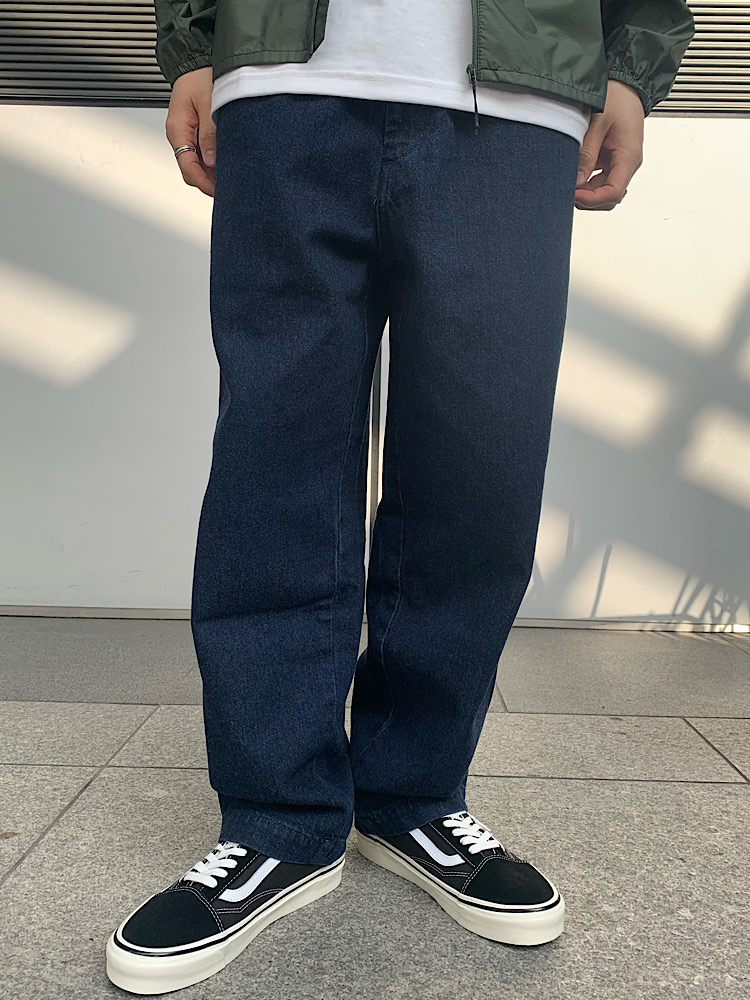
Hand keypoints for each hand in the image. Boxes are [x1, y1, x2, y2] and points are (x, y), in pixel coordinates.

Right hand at [165, 66, 215, 197]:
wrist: (197, 60)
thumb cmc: (200, 75)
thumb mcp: (209, 103)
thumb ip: (209, 133)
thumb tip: (211, 161)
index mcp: (177, 128)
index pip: (186, 166)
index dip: (202, 182)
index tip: (217, 191)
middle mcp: (179, 134)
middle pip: (190, 169)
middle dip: (208, 180)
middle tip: (228, 187)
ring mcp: (186, 134)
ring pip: (197, 163)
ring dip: (211, 172)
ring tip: (231, 176)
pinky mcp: (194, 132)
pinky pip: (201, 153)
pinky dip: (213, 161)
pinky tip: (226, 162)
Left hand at [575, 79, 643, 210]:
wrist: (626, 83)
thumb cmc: (617, 97)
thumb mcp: (598, 123)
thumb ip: (587, 153)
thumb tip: (577, 181)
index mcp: (629, 156)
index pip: (613, 193)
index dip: (592, 199)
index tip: (572, 194)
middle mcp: (628, 163)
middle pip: (609, 198)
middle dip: (588, 200)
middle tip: (565, 192)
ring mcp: (621, 162)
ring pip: (604, 191)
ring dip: (587, 193)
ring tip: (567, 184)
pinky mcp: (613, 159)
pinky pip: (601, 180)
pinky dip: (587, 183)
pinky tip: (573, 177)